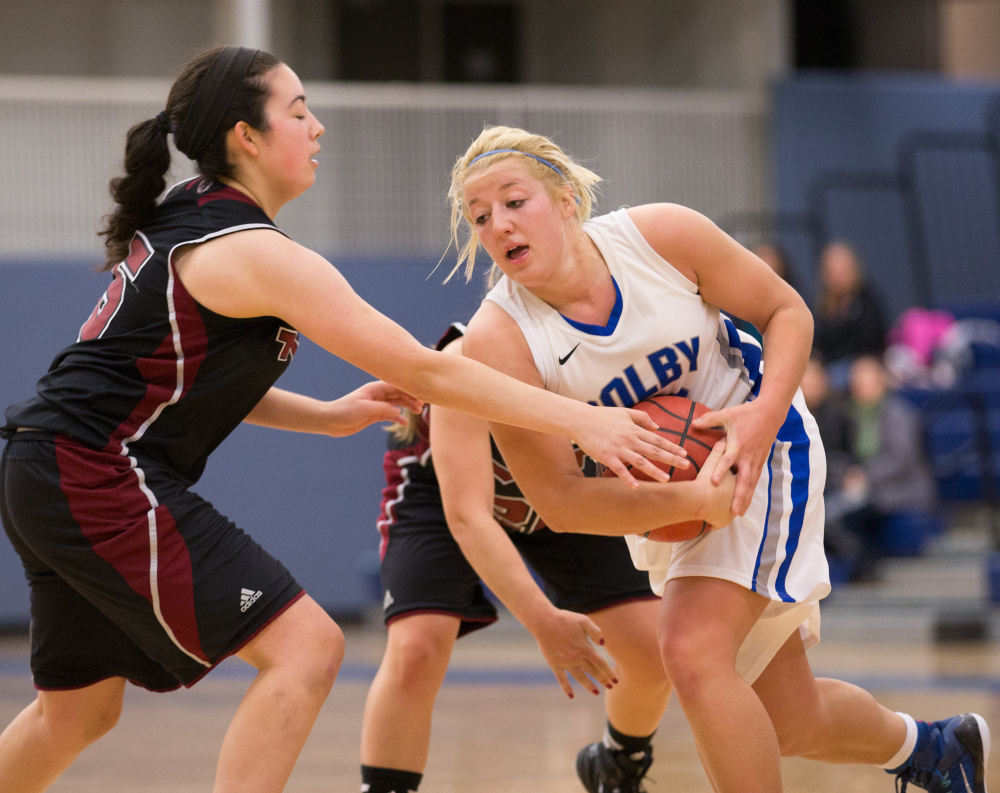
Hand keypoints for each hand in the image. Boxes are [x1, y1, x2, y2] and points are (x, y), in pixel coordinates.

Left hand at [324, 381, 422, 436]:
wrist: (330, 421)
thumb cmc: (345, 410)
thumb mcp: (365, 408)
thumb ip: (383, 408)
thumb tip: (398, 410)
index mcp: (375, 388)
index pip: (396, 385)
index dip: (409, 388)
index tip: (421, 393)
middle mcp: (377, 395)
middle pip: (399, 393)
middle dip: (411, 397)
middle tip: (422, 404)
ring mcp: (376, 404)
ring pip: (396, 403)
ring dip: (407, 406)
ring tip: (418, 411)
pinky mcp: (373, 415)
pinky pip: (390, 414)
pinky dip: (398, 417)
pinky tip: (404, 422)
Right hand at [532, 607, 615, 698]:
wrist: (544, 622)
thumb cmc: (565, 619)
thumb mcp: (583, 620)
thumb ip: (595, 631)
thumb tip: (603, 643)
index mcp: (585, 648)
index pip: (601, 664)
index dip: (609, 673)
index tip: (616, 680)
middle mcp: (576, 658)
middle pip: (593, 672)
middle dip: (603, 680)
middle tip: (611, 687)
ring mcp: (565, 662)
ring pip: (580, 677)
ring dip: (589, 686)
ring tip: (596, 692)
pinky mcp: (555, 664)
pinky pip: (562, 679)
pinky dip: (566, 688)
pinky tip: (571, 696)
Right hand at [574, 405, 687, 487]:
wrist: (580, 420)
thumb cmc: (602, 416)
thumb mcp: (625, 412)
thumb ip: (642, 418)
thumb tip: (658, 427)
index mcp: (635, 429)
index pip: (658, 439)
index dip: (672, 447)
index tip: (685, 454)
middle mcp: (630, 439)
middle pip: (654, 450)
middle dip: (671, 458)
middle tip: (686, 465)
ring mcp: (619, 449)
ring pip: (640, 461)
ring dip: (654, 471)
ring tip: (667, 479)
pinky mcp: (607, 456)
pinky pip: (619, 469)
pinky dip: (628, 478)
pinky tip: (636, 487)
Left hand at [692, 400, 783, 515]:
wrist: (770, 413)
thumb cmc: (746, 413)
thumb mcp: (727, 414)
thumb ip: (709, 420)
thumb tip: (693, 423)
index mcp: (738, 445)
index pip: (728, 460)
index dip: (721, 470)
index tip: (714, 482)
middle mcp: (747, 456)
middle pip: (743, 480)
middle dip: (738, 496)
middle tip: (733, 511)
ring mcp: (755, 460)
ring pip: (751, 483)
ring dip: (745, 498)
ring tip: (739, 513)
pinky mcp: (760, 462)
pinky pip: (755, 480)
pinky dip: (751, 492)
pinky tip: (746, 503)